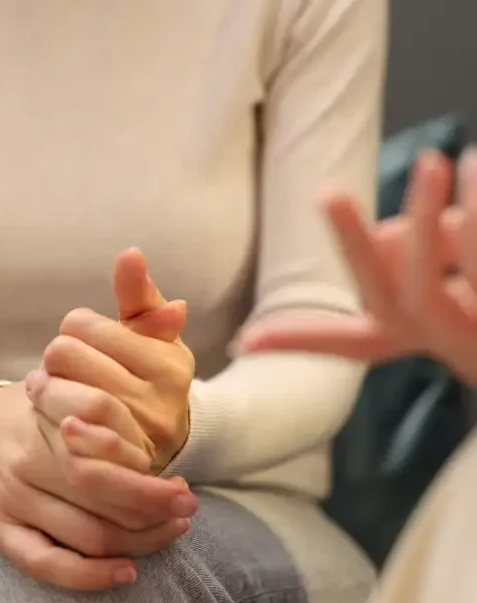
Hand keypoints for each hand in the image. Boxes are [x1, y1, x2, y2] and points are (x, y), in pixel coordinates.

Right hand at [0, 382, 194, 590]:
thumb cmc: (39, 416)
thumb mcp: (72, 401)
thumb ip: (110, 425)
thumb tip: (162, 467)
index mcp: (50, 427)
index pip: (114, 467)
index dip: (155, 487)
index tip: (184, 490)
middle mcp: (28, 464)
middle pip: (107, 504)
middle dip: (157, 515)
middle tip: (186, 513)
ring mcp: (12, 501)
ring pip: (89, 536)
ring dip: (140, 543)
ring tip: (170, 533)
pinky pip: (47, 564)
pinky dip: (92, 576)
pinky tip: (127, 572)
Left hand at [38, 248, 194, 472]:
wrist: (161, 440)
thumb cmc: (150, 375)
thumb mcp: (152, 335)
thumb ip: (138, 295)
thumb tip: (130, 253)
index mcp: (170, 363)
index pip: (83, 325)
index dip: (74, 329)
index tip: (83, 341)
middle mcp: (162, 402)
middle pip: (66, 355)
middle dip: (57, 357)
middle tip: (62, 367)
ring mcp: (139, 437)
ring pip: (60, 394)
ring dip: (45, 388)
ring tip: (52, 389)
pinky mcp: (115, 465)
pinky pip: (69, 437)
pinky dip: (53, 421)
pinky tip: (57, 418)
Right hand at [239, 151, 476, 386]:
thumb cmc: (475, 292)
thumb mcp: (438, 271)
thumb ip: (408, 250)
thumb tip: (391, 236)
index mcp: (407, 335)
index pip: (342, 344)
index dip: (294, 342)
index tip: (248, 341)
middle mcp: (433, 339)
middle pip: (384, 299)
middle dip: (351, 245)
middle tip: (324, 196)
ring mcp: (468, 333)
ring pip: (436, 283)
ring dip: (432, 219)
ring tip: (447, 160)